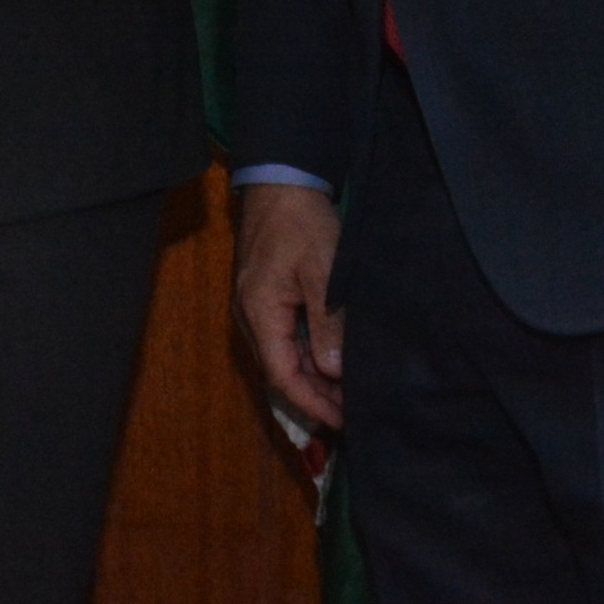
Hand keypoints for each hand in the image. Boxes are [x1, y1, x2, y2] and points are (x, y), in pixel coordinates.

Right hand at [234, 182, 344, 427]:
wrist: (280, 182)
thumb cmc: (303, 224)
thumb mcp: (323, 272)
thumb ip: (327, 324)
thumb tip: (333, 373)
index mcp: (260, 312)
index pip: (282, 375)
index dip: (313, 404)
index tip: (344, 421)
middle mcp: (249, 316)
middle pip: (279, 371)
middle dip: (315, 395)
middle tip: (354, 410)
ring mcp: (253, 306)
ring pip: (281, 356)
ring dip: (313, 377)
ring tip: (348, 391)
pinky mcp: (263, 297)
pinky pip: (283, 339)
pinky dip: (307, 356)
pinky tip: (332, 360)